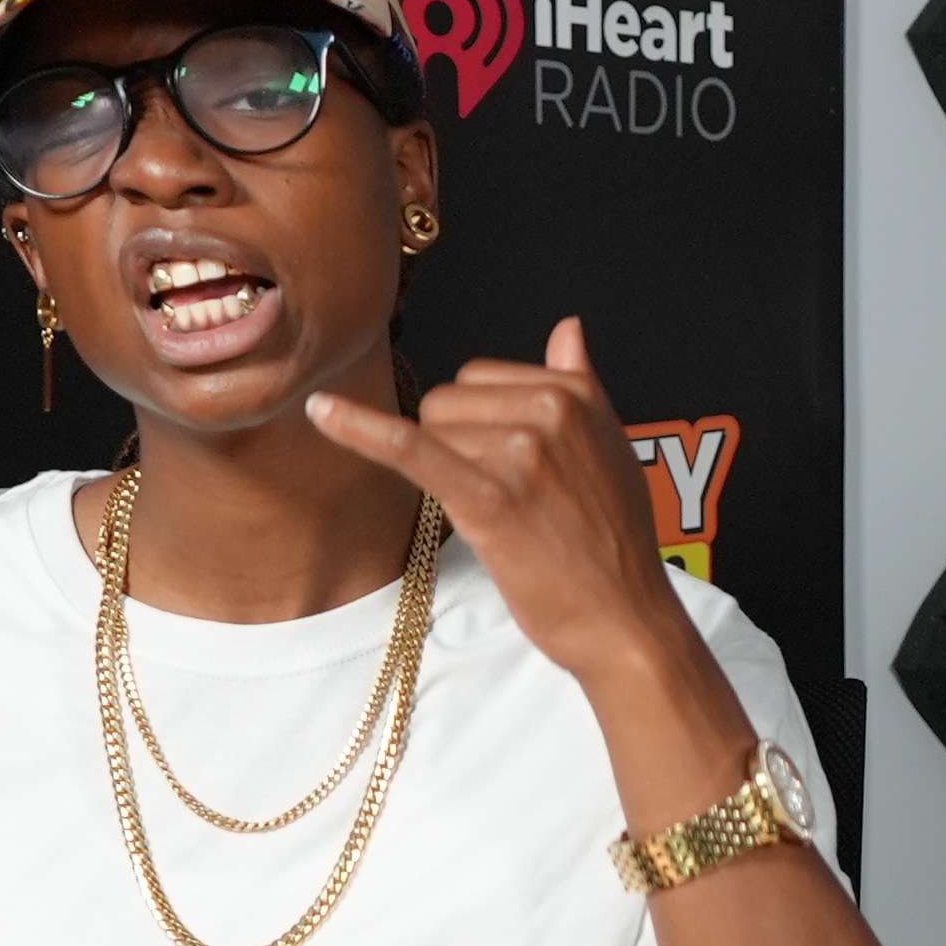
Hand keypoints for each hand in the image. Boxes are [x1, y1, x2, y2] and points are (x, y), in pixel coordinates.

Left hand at [308, 318, 681, 690]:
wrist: (625, 619)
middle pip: (446, 400)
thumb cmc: (615, 543)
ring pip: (430, 432)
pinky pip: (410, 448)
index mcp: (575, 393)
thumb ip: (582, 382)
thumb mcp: (613, 448)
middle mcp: (550, 411)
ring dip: (447, 475)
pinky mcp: (488, 498)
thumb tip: (568, 326)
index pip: (479, 379)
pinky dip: (361, 429)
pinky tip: (320, 411)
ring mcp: (519, 453)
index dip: (478, 424)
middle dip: (455, 446)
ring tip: (500, 519)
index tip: (508, 467)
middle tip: (505, 501)